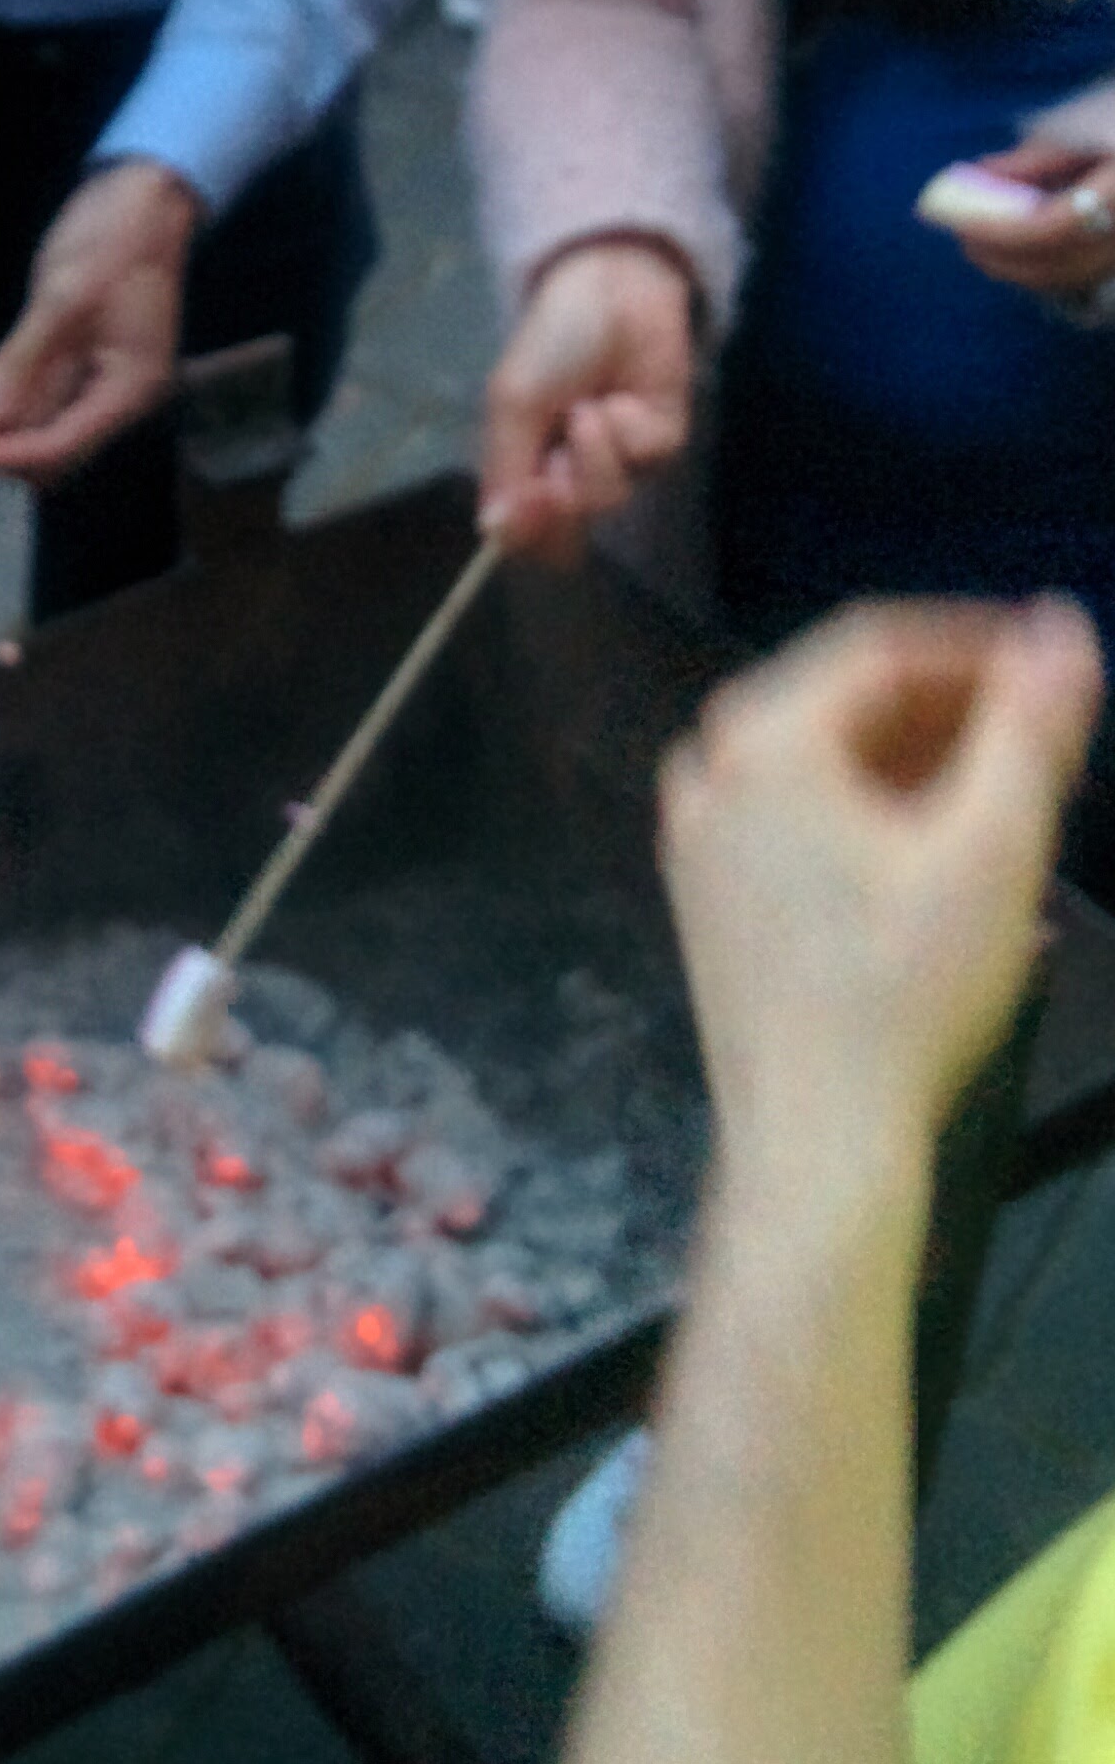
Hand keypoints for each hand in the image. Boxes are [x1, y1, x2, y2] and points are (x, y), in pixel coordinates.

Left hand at [0, 159, 201, 482]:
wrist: (143, 197)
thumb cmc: (116, 239)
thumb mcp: (65, 297)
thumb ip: (23, 361)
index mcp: (128, 389)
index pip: (60, 446)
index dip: (6, 456)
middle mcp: (116, 396)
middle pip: (49, 446)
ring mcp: (96, 379)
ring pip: (37, 422)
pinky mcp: (78, 359)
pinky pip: (35, 394)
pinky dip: (1, 391)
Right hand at [479, 237, 695, 563]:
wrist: (610, 291)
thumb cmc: (551, 342)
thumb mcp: (511, 403)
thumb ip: (504, 471)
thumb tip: (492, 534)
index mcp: (526, 468)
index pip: (524, 535)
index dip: (527, 535)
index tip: (528, 511)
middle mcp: (570, 475)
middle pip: (567, 531)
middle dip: (563, 494)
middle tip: (557, 457)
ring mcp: (619, 463)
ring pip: (608, 499)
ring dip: (595, 453)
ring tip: (589, 407)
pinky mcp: (662, 445)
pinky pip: (646, 462)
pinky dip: (629, 430)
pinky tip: (623, 398)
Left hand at [658, 598, 1101, 1194]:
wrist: (816, 1134)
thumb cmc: (900, 997)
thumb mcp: (992, 848)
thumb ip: (1032, 726)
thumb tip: (1062, 630)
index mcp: (762, 740)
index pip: (882, 645)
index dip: (981, 648)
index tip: (1054, 669)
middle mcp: (712, 773)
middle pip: (851, 702)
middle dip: (958, 714)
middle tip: (1047, 744)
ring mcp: (701, 835)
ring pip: (830, 764)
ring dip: (926, 770)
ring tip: (1015, 809)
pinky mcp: (711, 893)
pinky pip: (802, 818)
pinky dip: (879, 819)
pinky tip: (955, 866)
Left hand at [936, 132, 1114, 303]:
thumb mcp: (1081, 126)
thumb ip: (1031, 161)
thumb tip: (977, 181)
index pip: (1054, 226)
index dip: (1000, 230)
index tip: (959, 222)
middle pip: (1061, 265)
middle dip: (1003, 258)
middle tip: (963, 238)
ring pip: (1072, 279)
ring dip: (1019, 269)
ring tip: (982, 244)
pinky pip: (1083, 276)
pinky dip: (1044, 270)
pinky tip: (1017, 251)